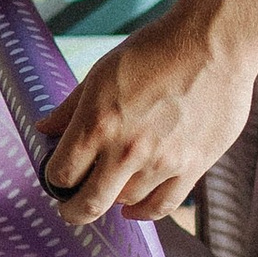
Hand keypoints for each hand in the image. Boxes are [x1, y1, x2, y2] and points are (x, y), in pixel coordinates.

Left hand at [37, 0, 250, 226]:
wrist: (213, 44)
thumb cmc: (155, 51)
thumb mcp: (101, 72)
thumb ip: (71, 107)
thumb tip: (44, 129)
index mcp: (97, 124)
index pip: (61, 174)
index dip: (54, 180)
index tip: (57, 178)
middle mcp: (127, 151)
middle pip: (89, 204)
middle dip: (72, 211)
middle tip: (69, 209)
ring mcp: (162, 163)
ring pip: (126, 204)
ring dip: (113, 198)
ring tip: (110, 187)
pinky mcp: (193, 167)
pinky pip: (163, 205)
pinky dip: (144, 212)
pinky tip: (133, 209)